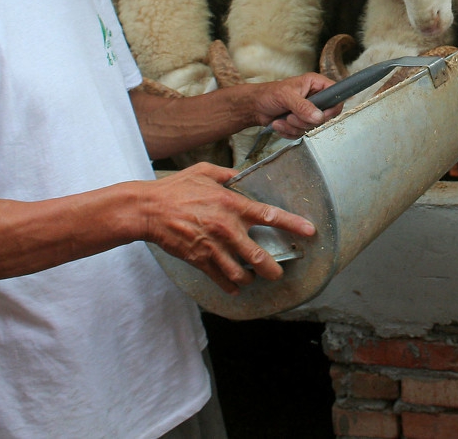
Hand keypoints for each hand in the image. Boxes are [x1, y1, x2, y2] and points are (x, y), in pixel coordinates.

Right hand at [142, 162, 317, 294]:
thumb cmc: (176, 188)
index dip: (292, 224)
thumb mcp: (205, 171)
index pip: (269, 215)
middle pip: (259, 256)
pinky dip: (229, 286)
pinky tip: (233, 286)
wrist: (147, 209)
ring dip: (250, 279)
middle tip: (278, 273)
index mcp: (232, 204)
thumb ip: (227, 175)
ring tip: (252, 278)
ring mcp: (212, 247)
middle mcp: (226, 228)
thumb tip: (241, 175)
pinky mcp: (198, 260)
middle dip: (273, 269)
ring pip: (241, 273)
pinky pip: (220, 279)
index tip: (310, 231)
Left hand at [251, 73, 343, 137]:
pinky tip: (280, 123)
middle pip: (325, 117)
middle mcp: (315, 98)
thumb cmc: (269, 94)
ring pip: (312, 127)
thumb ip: (303, 106)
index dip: (332, 109)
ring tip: (282, 118)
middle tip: (291, 116)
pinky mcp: (301, 123)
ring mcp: (309, 112)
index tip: (320, 116)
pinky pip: (302, 134)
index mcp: (316, 84)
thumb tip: (319, 117)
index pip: (336, 96)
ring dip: (294, 127)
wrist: (254, 107)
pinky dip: (289, 132)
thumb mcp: (286, 96)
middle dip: (305, 121)